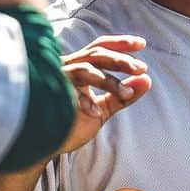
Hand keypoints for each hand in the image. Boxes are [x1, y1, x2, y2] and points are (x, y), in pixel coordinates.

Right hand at [56, 36, 151, 154]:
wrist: (42, 147)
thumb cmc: (70, 124)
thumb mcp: (103, 110)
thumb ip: (123, 97)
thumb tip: (147, 80)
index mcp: (78, 68)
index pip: (99, 48)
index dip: (120, 43)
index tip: (142, 44)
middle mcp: (67, 69)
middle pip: (96, 54)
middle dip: (120, 60)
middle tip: (141, 68)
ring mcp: (57, 81)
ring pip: (85, 69)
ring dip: (109, 81)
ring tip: (127, 94)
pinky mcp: (48, 96)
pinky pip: (69, 94)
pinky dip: (84, 102)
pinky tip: (96, 113)